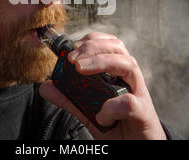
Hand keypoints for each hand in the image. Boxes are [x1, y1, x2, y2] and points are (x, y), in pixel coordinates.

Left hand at [39, 32, 166, 139]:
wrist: (137, 147)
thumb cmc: (117, 125)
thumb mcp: (88, 110)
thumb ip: (69, 98)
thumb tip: (45, 86)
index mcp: (119, 73)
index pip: (109, 44)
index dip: (91, 40)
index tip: (72, 47)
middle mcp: (130, 79)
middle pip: (118, 48)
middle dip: (93, 47)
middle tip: (72, 58)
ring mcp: (139, 93)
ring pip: (127, 65)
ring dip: (101, 62)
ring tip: (80, 70)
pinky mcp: (143, 113)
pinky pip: (128, 102)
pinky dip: (111, 107)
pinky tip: (101, 115)